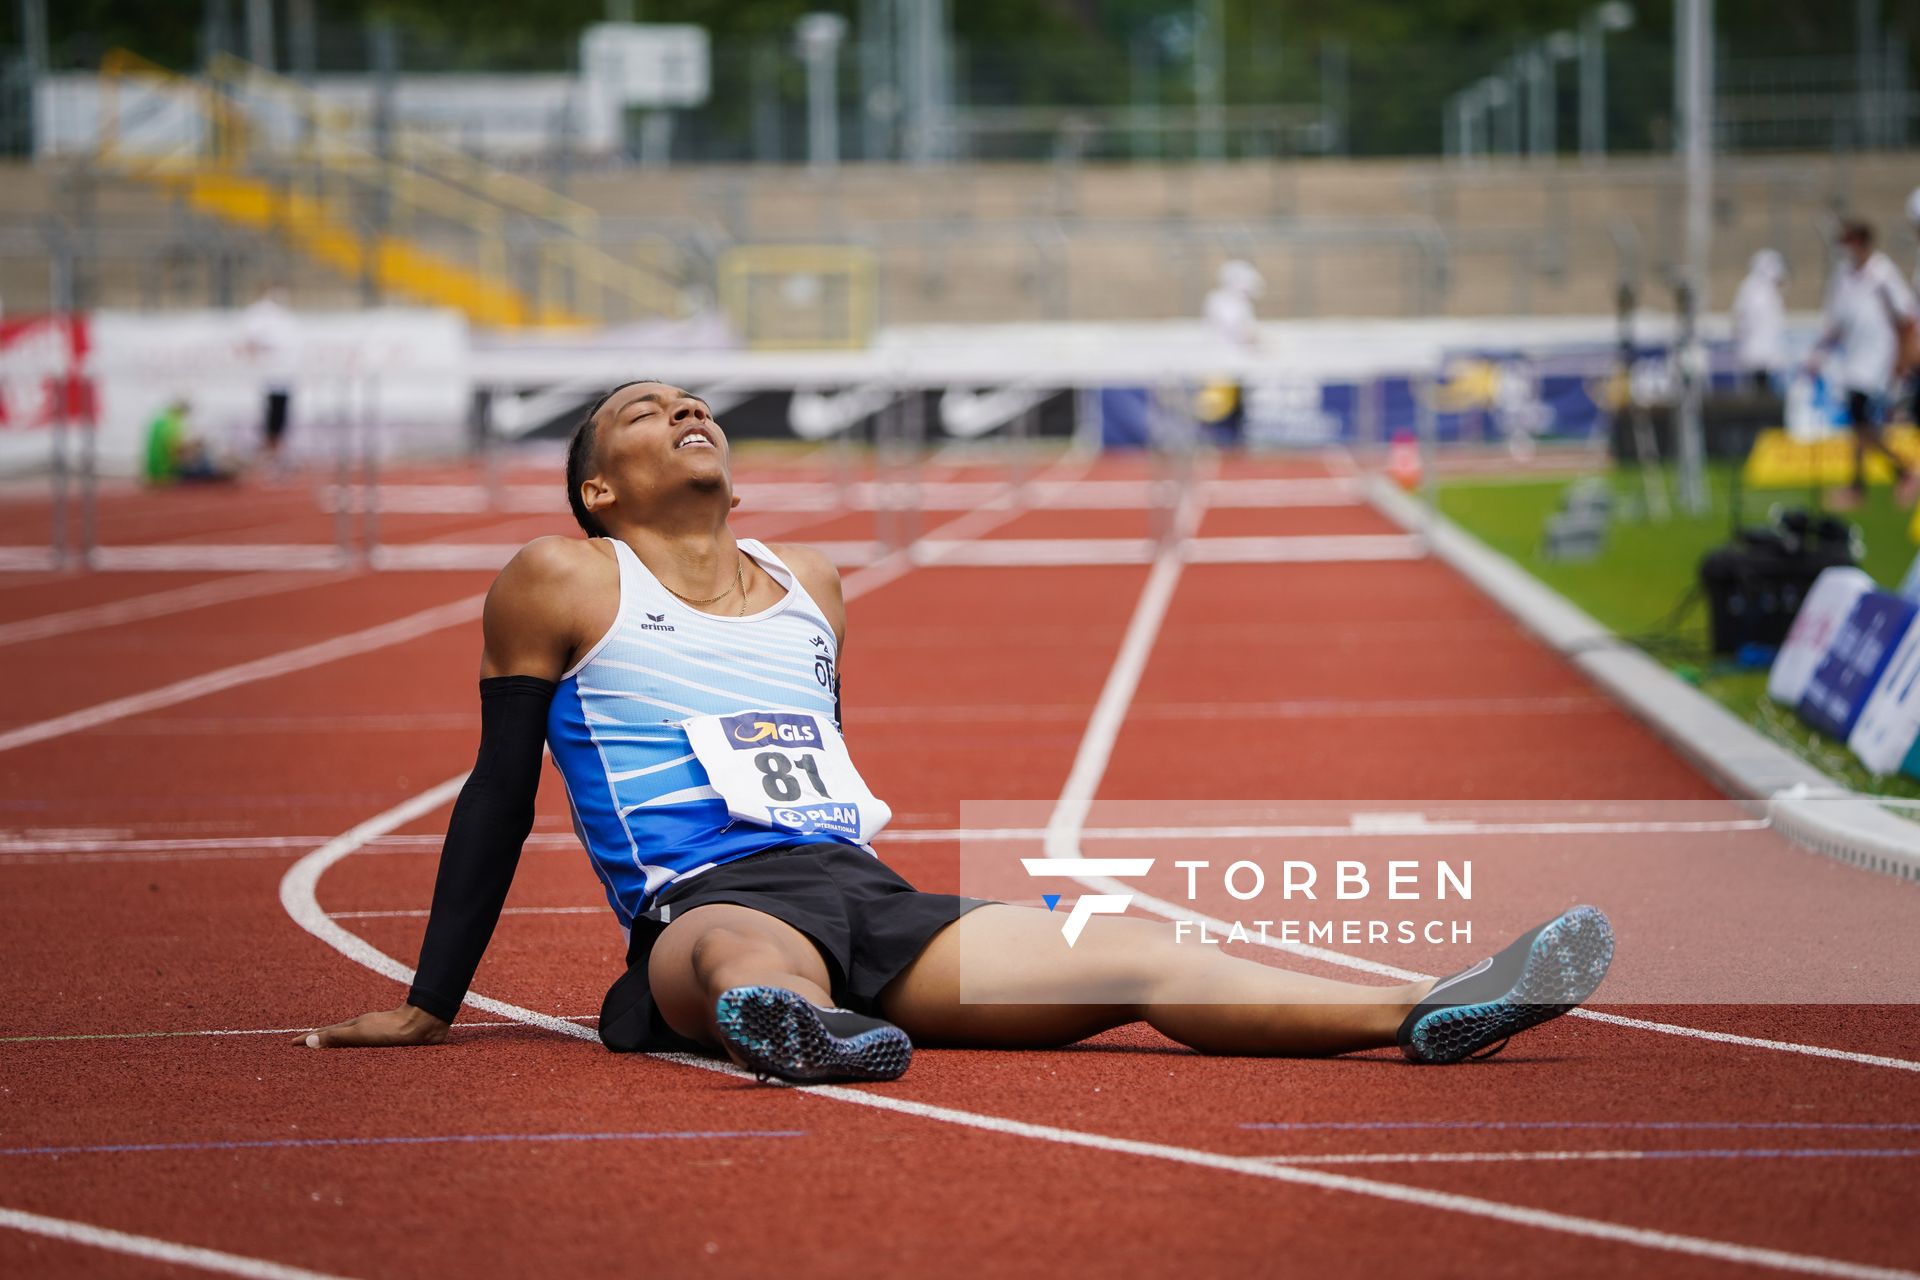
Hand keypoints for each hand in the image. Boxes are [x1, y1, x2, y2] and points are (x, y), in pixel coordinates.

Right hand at [294, 1003, 449, 1048]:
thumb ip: (336, 1037)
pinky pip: (363, 1043)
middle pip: (335, 1034)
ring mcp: (374, 1031)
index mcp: (353, 1027)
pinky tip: (360, 1052)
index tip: (291, 1044)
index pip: (324, 1034)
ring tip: (327, 1049)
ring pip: (350, 1038)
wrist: (424, 1023)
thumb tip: (309, 1041)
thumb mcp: (360, 1034)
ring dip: (336, 1043)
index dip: (308, 1040)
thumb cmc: (392, 1030)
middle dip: (318, 1040)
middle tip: (304, 1045)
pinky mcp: (388, 1038)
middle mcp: (362, 1027)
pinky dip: (353, 1047)